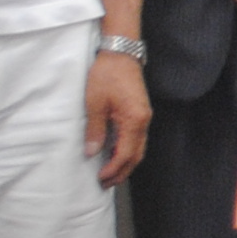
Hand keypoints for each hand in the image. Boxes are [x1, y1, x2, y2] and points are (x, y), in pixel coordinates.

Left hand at [84, 52, 150, 183]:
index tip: (101, 179)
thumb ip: (95, 130)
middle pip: (136, 155)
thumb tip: (92, 152)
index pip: (125, 153)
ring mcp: (144, 116)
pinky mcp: (140, 112)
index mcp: (134, 120)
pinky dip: (127, 150)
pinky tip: (115, 153)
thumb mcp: (95, 103)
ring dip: (125, 162)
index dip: (113, 169)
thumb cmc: (107, 75)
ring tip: (110, 173)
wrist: (121, 53)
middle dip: (122, 171)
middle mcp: (144, 121)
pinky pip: (137, 138)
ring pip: (138, 148)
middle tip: (107, 184)